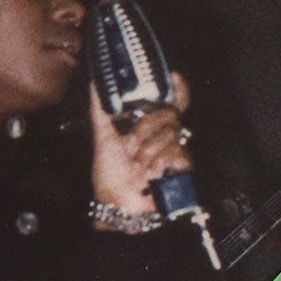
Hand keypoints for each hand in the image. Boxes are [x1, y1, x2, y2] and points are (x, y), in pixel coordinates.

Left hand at [89, 74, 192, 219]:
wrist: (118, 203)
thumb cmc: (111, 174)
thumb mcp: (103, 136)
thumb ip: (100, 108)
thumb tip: (97, 82)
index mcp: (148, 127)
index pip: (170, 102)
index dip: (177, 89)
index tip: (174, 76)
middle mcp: (164, 136)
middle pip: (169, 113)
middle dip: (146, 128)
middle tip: (131, 145)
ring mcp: (175, 151)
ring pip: (171, 132)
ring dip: (148, 149)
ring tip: (138, 165)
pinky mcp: (184, 166)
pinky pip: (177, 150)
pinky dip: (159, 161)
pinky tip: (151, 172)